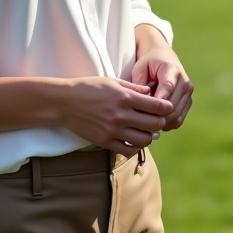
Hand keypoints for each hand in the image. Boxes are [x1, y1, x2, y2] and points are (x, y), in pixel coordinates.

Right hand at [58, 77, 173, 156]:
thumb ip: (134, 88)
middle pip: (154, 125)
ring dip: (149, 136)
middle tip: (158, 120)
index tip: (167, 108)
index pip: (157, 106)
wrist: (65, 102)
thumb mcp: (113, 81)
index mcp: (125, 97)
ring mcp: (113, 131)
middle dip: (160, 122)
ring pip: (144, 140)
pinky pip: (128, 150)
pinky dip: (135, 147)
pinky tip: (134, 140)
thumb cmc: (89, 88)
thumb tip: (151, 93)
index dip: (166, 108)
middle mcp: (121, 115)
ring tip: (146, 131)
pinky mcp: (105, 142)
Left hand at [132, 25, 193, 130]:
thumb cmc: (148, 64)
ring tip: (146, 121)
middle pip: (172, 106)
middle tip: (140, 121)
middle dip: (155, 115)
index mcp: (171, 69)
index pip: (167, 88)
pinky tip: (155, 120)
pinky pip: (179, 120)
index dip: (157, 101)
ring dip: (161, 121)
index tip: (145, 110)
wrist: (163, 57)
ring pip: (176, 116)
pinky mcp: (188, 102)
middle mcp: (184, 81)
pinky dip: (167, 124)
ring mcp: (188, 93)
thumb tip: (142, 105)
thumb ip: (140, 86)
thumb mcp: (140, 69)